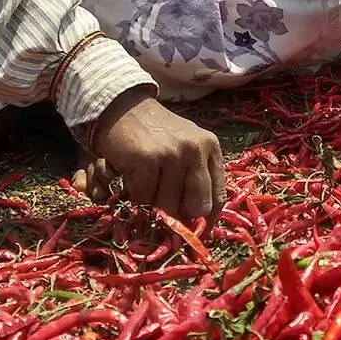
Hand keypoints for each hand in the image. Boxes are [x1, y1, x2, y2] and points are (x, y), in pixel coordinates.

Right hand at [92, 89, 226, 225]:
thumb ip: (195, 177)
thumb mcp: (184, 146)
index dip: (207, 220)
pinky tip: (132, 174)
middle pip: (197, 206)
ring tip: (146, 180)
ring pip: (168, 204)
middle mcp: (196, 149)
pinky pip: (144, 196)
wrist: (122, 106)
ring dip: (152, 201)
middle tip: (165, 210)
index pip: (218, 196)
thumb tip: (196, 221)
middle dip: (180, 215)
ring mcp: (172, 154)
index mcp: (210, 147)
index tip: (197, 232)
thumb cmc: (154, 132)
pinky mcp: (148, 160)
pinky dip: (134, 193)